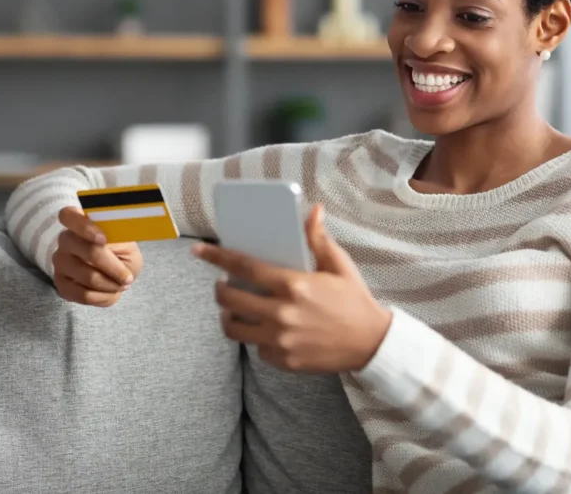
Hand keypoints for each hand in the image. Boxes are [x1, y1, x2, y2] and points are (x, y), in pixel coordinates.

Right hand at [53, 206, 142, 306]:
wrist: (112, 271)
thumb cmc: (119, 251)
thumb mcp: (126, 243)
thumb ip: (120, 242)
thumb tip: (111, 246)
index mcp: (79, 221)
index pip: (69, 216)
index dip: (85, 228)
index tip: (103, 240)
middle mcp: (65, 240)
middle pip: (87, 252)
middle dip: (113, 267)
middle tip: (128, 277)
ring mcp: (60, 262)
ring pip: (88, 277)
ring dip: (111, 284)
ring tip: (122, 284)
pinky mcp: (60, 283)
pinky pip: (82, 295)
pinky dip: (102, 297)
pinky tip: (112, 292)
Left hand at [193, 204, 392, 372]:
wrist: (371, 344)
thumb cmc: (354, 300)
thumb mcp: (339, 265)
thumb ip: (319, 239)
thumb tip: (313, 210)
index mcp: (293, 285)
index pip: (244, 266)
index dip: (217, 257)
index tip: (199, 250)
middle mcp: (282, 313)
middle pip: (230, 299)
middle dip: (219, 289)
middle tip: (222, 284)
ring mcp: (280, 340)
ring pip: (234, 328)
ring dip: (228, 315)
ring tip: (234, 308)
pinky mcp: (283, 360)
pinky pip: (255, 348)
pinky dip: (255, 337)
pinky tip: (263, 328)